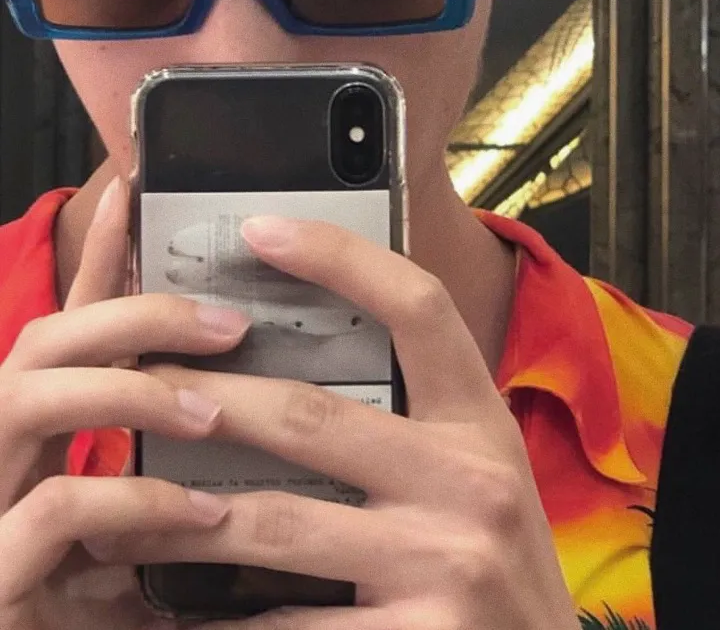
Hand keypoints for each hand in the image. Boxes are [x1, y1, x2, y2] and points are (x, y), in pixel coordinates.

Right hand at [0, 180, 251, 629]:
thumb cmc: (96, 600)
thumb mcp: (144, 513)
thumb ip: (172, 453)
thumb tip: (247, 393)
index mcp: (38, 436)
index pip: (65, 325)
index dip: (97, 254)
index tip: (136, 190)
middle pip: (42, 341)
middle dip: (133, 314)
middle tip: (228, 321)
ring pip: (28, 396)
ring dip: (133, 391)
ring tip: (214, 407)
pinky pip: (57, 504)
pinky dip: (139, 500)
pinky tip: (202, 514)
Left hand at [89, 215, 580, 629]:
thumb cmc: (495, 555)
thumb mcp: (479, 468)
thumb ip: (415, 421)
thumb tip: (305, 364)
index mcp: (482, 422)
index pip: (418, 308)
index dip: (340, 258)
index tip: (262, 230)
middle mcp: (472, 480)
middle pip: (312, 415)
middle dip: (208, 398)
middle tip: (141, 386)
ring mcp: (445, 563)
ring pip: (274, 522)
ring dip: (181, 519)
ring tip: (123, 514)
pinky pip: (284, 627)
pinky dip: (219, 619)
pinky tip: (178, 612)